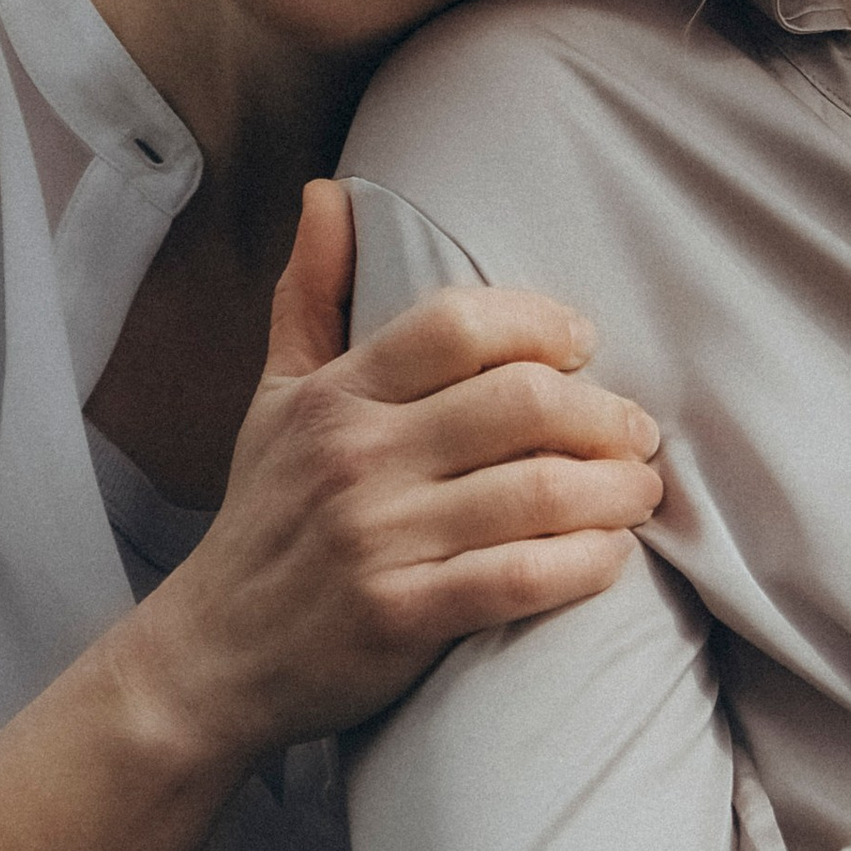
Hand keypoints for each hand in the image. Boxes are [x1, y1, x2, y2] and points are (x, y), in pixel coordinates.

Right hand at [123, 181, 662, 767]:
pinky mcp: (398, 617)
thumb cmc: (264, 518)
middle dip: (602, 414)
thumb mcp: (275, 398)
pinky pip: (517, 579)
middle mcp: (356, 458)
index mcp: (335, 395)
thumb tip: (329, 193)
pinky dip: (583, 564)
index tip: (584, 344)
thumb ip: (312, 295)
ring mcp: (376, 539)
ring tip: (640, 491)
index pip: (458, 325)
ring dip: (613, 490)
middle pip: (519, 403)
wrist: (210, 657)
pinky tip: (610, 556)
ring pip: (533, 492)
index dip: (540, 324)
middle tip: (638, 432)